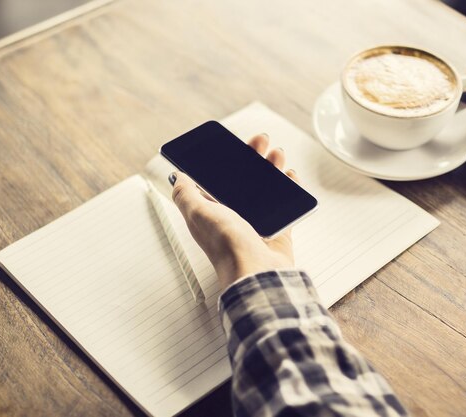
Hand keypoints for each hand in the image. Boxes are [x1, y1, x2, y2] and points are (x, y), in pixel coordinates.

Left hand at [170, 134, 298, 289]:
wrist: (256, 271)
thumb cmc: (227, 247)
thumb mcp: (197, 214)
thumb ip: (185, 194)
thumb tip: (176, 177)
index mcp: (213, 210)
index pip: (218, 178)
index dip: (226, 159)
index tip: (235, 144)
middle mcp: (234, 214)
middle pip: (245, 178)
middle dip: (253, 156)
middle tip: (260, 142)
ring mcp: (257, 221)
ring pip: (266, 186)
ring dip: (272, 167)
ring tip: (277, 154)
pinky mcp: (277, 228)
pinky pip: (285, 202)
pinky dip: (289, 186)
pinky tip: (289, 175)